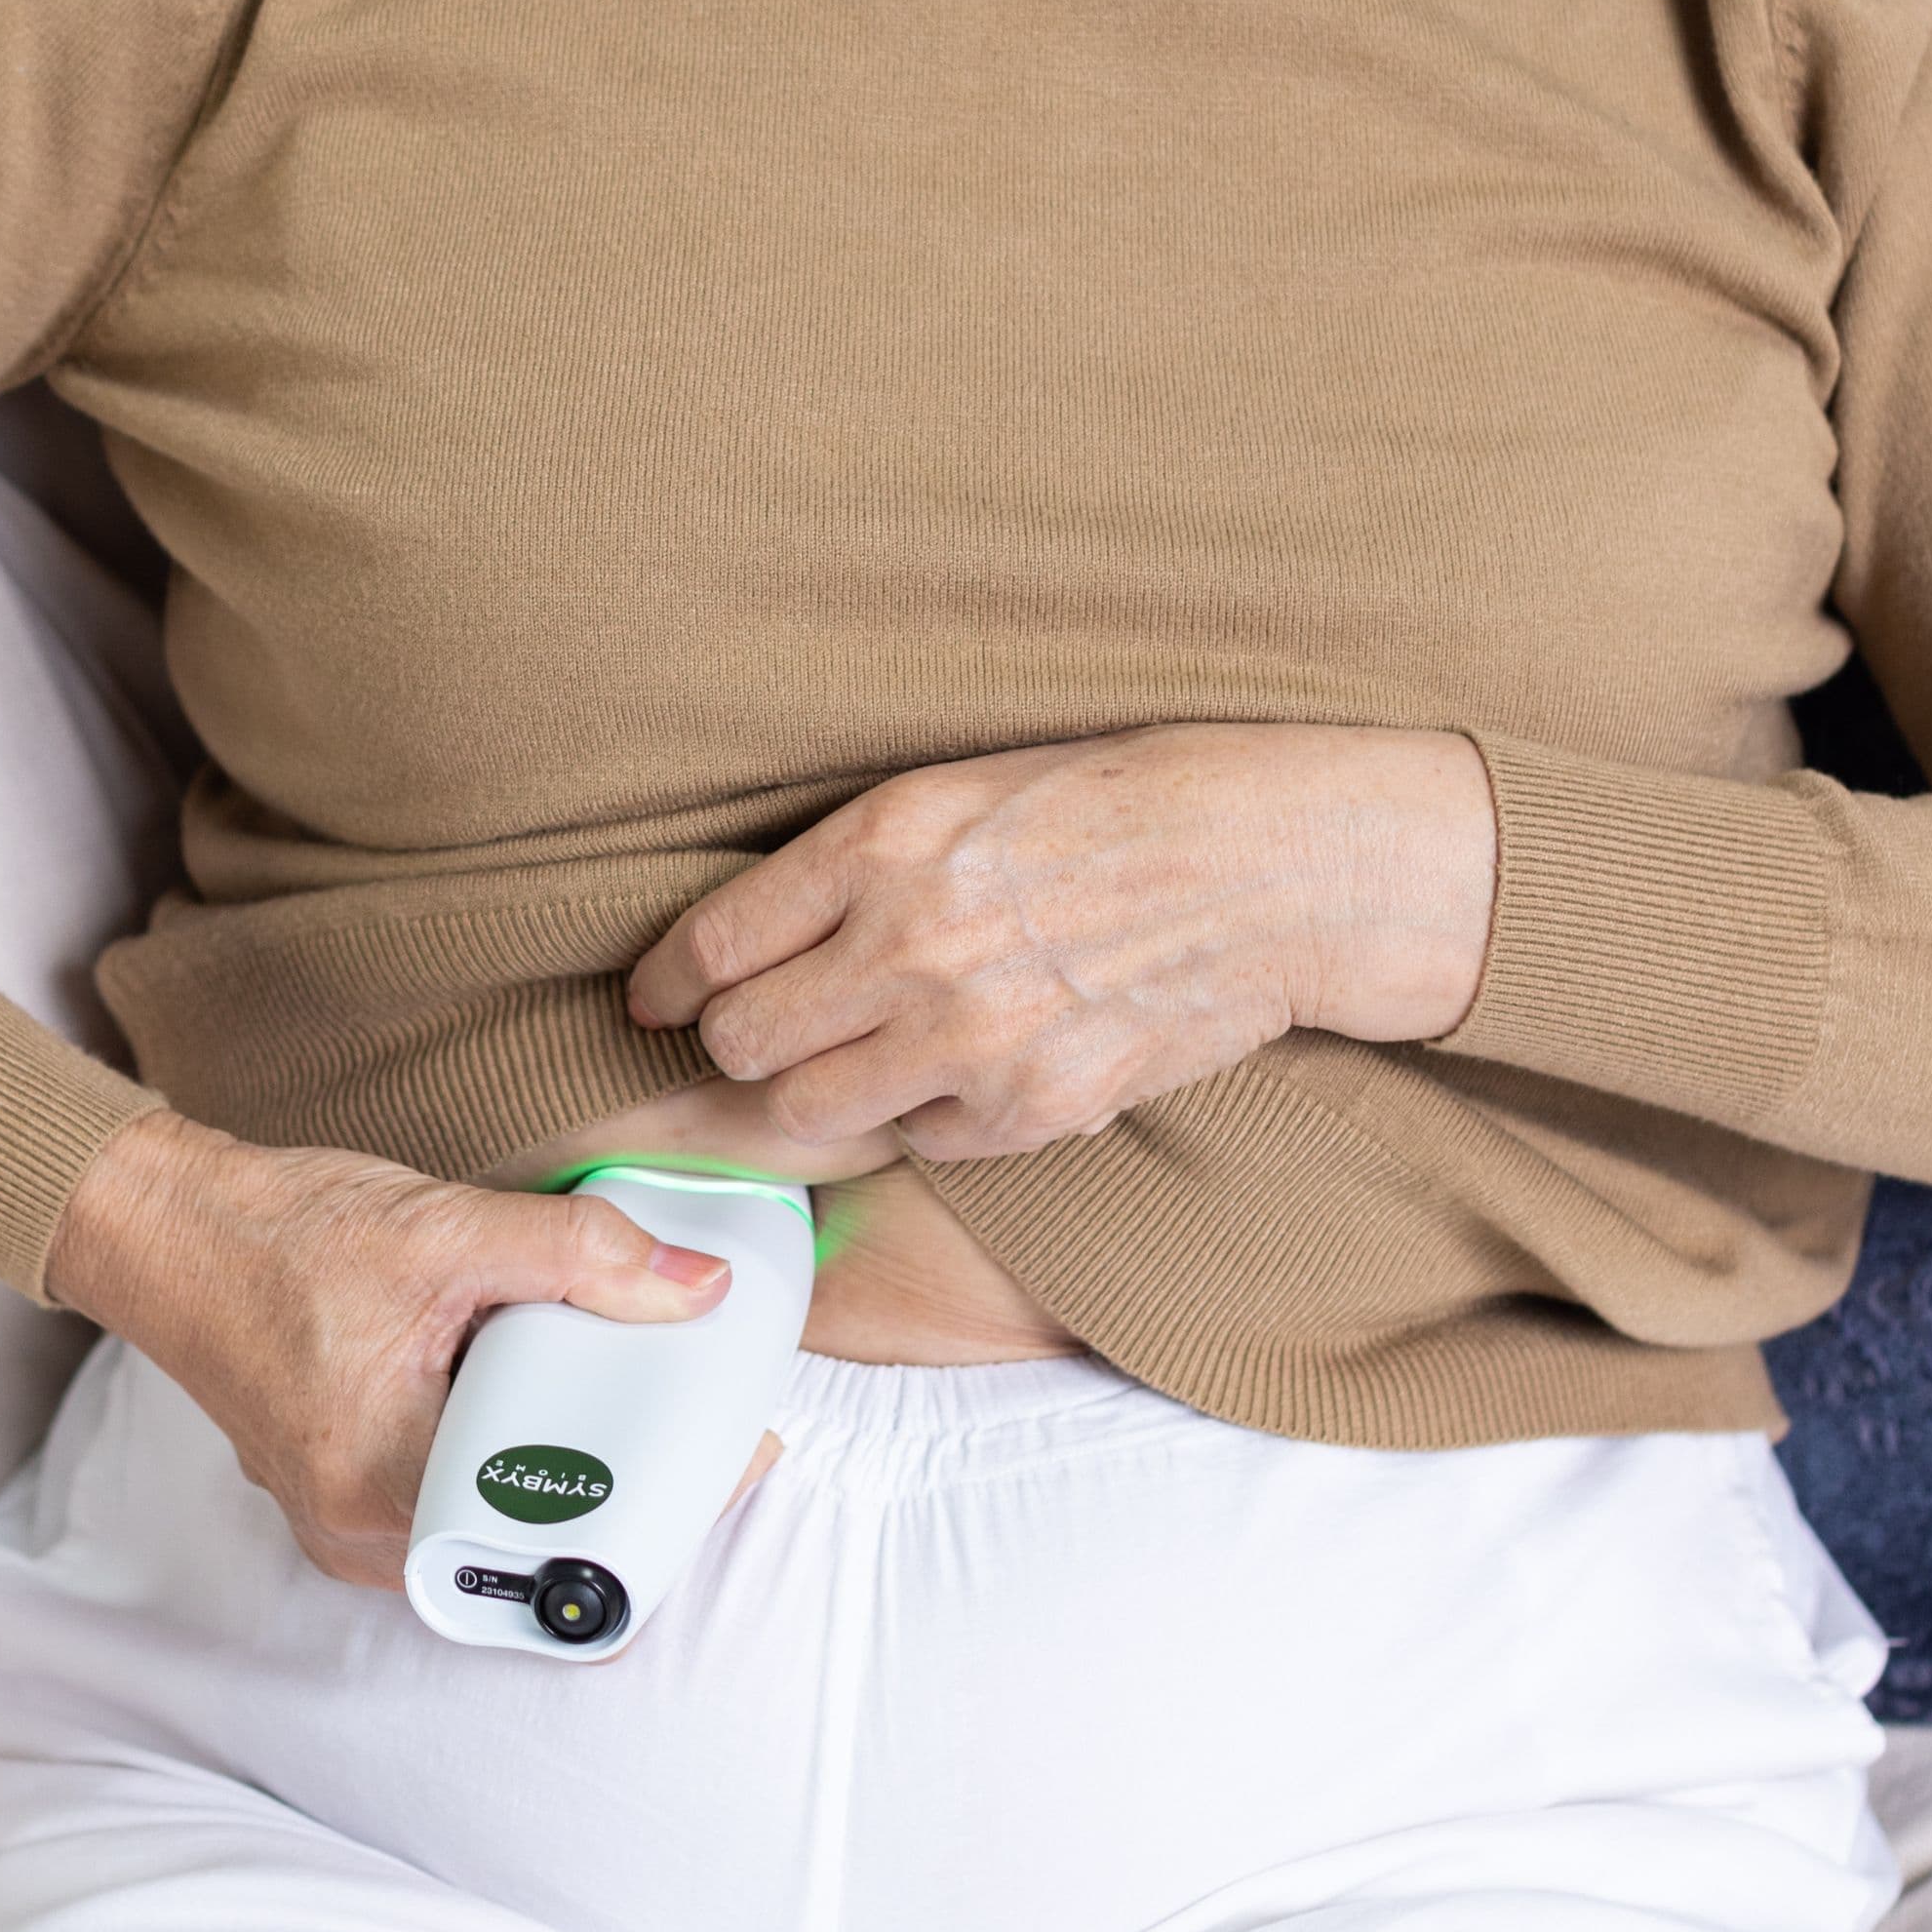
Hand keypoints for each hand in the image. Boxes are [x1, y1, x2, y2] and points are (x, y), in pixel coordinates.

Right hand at [44, 1112, 729, 1587]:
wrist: (169, 1229)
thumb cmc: (282, 1234)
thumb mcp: (447, 1229)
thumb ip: (583, 1257)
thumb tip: (699, 1289)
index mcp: (388, 1488)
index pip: (561, 1544)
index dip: (658, 1509)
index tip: (724, 1458)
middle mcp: (365, 1538)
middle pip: (540, 1552)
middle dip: (626, 1492)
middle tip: (692, 1424)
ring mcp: (349, 1529)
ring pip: (501, 1537)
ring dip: (570, 1479)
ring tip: (632, 1409)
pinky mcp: (344, 1503)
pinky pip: (458, 1512)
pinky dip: (513, 1466)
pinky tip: (549, 1405)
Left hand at [624, 724, 1495, 1162]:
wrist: (1270, 867)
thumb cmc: (1118, 802)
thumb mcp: (961, 787)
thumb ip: (853, 860)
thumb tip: (753, 934)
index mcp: (881, 841)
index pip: (711, 944)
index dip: (668, 981)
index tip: (661, 995)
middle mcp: (909, 946)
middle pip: (740, 1044)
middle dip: (737, 1039)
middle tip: (761, 1027)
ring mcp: (967, 1041)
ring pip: (806, 1115)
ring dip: (813, 1092)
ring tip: (851, 1058)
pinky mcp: (1028, 1112)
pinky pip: (916, 1144)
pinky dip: (921, 1119)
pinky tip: (960, 1069)